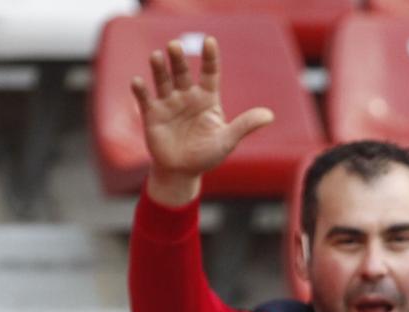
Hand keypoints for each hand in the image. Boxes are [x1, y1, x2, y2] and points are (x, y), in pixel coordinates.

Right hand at [131, 35, 273, 206]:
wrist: (182, 172)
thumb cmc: (206, 155)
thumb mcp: (227, 140)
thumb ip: (245, 125)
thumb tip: (269, 115)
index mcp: (207, 98)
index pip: (210, 73)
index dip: (210, 58)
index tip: (210, 41)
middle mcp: (187, 96)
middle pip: (183, 72)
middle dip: (179, 59)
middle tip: (175, 45)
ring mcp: (169, 103)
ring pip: (163, 81)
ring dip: (159, 69)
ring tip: (157, 56)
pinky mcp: (152, 114)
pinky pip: (145, 99)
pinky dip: (141, 90)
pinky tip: (138, 82)